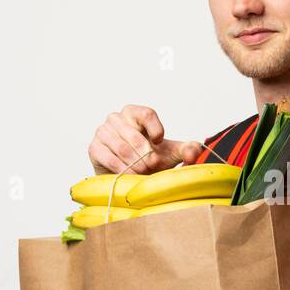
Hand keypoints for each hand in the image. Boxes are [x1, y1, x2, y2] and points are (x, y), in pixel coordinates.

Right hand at [88, 104, 203, 174]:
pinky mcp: (94, 147)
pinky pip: (109, 157)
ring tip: (143, 172)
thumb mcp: (171, 153)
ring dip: (135, 164)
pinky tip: (130, 175)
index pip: (146, 113)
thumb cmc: (149, 159)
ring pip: (122, 148)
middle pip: (134, 135)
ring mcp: (103, 131)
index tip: (160, 143)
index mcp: (135, 113)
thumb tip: (195, 151)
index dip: (155, 129)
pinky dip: (122, 169)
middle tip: (153, 166)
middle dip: (146, 155)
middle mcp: (116, 118)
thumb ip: (187, 149)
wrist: (129, 174)